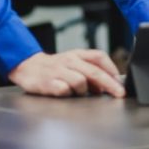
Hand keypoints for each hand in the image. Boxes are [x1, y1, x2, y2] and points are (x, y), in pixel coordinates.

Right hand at [8, 50, 125, 97]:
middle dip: (110, 84)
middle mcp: (69, 60)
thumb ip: (90, 70)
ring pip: (80, 81)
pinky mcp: (47, 82)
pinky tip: (65, 93)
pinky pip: (64, 90)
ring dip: (84, 90)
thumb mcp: (74, 62)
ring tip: (79, 93)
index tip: (120, 82)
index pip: (99, 57)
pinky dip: (68, 94)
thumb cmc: (55, 67)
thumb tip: (109, 84)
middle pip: (94, 71)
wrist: (28, 67)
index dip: (112, 69)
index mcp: (77, 54)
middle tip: (119, 94)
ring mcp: (58, 71)